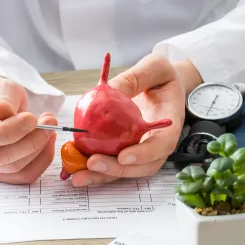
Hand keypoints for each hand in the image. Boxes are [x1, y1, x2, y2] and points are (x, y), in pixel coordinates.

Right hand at [0, 73, 56, 183]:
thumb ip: (2, 98)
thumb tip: (1, 112)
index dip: (9, 130)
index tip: (32, 118)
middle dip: (31, 142)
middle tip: (50, 123)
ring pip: (14, 169)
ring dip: (39, 150)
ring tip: (49, 128)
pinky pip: (22, 176)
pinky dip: (41, 161)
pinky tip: (48, 143)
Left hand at [71, 55, 202, 185]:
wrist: (162, 86)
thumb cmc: (162, 77)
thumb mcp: (154, 68)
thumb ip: (134, 79)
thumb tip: (110, 90)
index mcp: (169, 126)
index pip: (161, 146)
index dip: (144, 155)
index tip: (124, 156)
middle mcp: (156, 144)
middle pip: (140, 167)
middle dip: (116, 170)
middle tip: (92, 164)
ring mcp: (141, 151)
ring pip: (124, 170)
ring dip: (101, 175)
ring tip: (78, 176)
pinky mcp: (126, 151)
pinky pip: (112, 162)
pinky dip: (94, 168)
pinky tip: (75, 167)